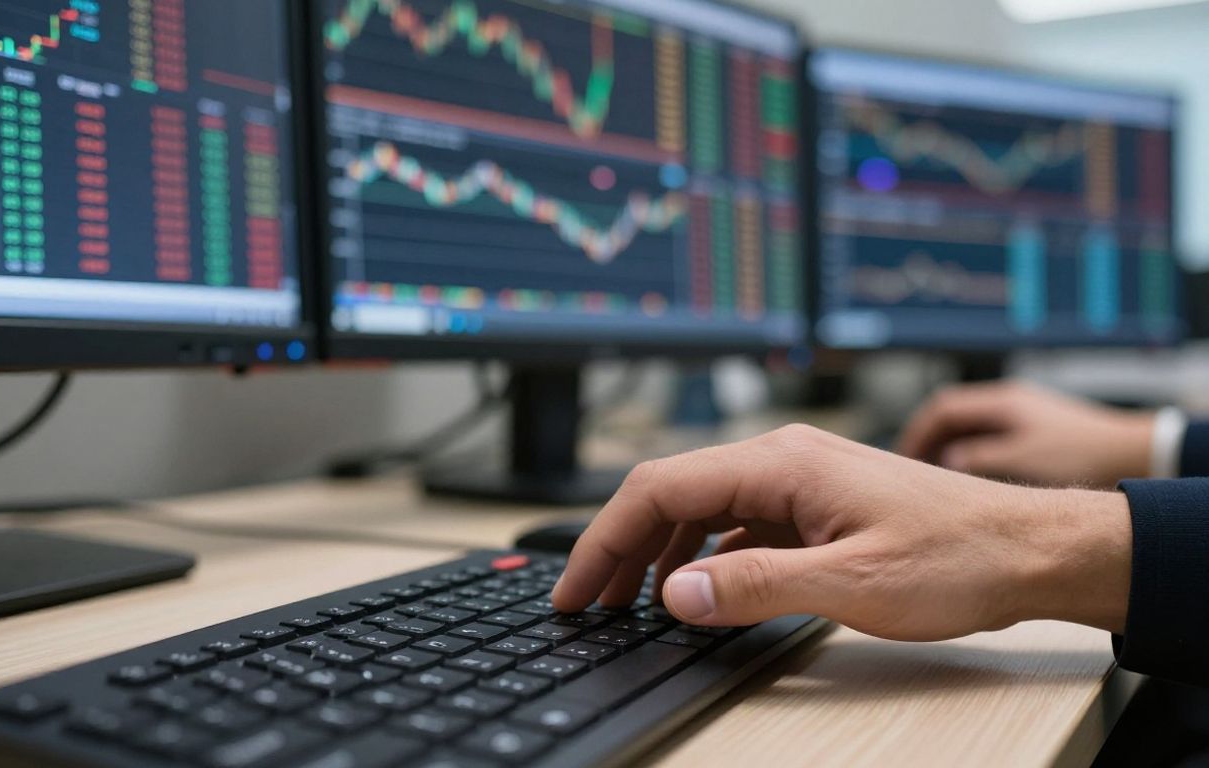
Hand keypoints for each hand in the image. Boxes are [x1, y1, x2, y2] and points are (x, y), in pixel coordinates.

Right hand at [552, 427, 1131, 639]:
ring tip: (627, 600)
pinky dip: (702, 556)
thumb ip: (753, 588)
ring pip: (699, 507)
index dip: (602, 539)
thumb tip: (671, 595)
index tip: (573, 589)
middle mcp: (781, 458)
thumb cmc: (958, 557)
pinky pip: (736, 523)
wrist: (1032, 549)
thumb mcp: (849, 585)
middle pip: (669, 493)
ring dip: (656, 552)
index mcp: (779, 462)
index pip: (657, 488)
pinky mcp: (814, 504)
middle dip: (617, 546)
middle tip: (586, 603)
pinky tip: (697, 590)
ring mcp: (797, 479)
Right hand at [898, 381, 1156, 487]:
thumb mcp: (1021, 459)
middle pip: (952, 416)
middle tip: (912, 470)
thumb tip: (944, 461)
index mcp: (1001, 402)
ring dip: (950, 451)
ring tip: (938, 479)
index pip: (941, 409)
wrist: (1136, 452)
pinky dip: (972, 457)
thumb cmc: (1083, 454)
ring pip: (970, 430)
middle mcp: (1009, 403)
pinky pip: (989, 440)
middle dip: (928, 442)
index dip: (915, 434)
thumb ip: (977, 458)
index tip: (900, 460)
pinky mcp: (1034, 433)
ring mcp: (1022, 416)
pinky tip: (972, 480)